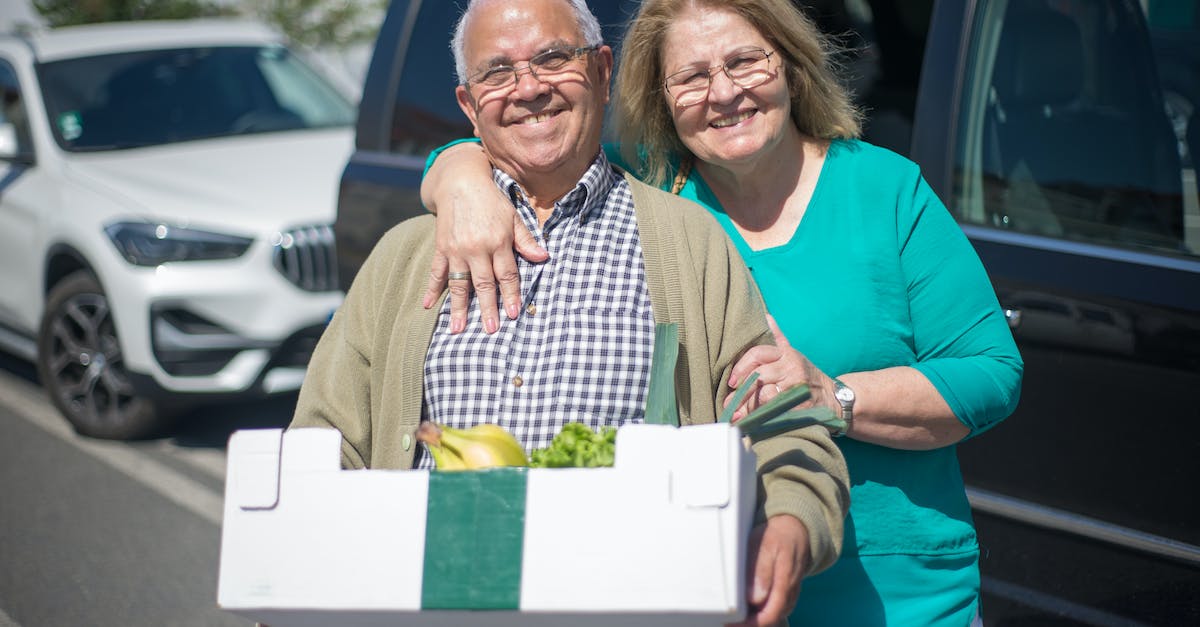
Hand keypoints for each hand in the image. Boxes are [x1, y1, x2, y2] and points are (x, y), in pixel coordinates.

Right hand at [420, 143, 546, 332]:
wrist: (460, 182)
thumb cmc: (491, 201)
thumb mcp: (513, 217)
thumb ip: (526, 240)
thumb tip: (544, 258)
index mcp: (498, 241)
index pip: (507, 275)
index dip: (510, 295)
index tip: (513, 314)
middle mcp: (477, 248)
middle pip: (483, 284)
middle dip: (487, 308)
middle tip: (490, 330)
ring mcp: (456, 249)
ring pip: (459, 284)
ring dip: (459, 308)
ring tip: (457, 329)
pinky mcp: (441, 247)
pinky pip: (437, 272)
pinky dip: (432, 289)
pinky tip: (429, 306)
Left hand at [725, 316, 833, 420]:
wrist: (834, 398)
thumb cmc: (808, 375)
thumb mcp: (794, 354)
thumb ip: (778, 339)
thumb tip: (767, 317)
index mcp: (787, 354)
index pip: (758, 354)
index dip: (741, 368)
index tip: (731, 382)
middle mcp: (792, 368)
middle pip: (758, 376)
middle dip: (741, 392)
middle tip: (729, 404)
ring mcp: (796, 387)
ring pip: (764, 395)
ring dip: (748, 407)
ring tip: (737, 415)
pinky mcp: (800, 405)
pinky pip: (775, 410)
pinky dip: (761, 417)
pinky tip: (751, 422)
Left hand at [726, 515, 811, 626]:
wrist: (796, 528)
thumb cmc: (778, 535)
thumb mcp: (767, 546)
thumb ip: (761, 572)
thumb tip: (753, 598)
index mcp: (784, 583)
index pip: (769, 616)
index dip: (749, 624)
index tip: (730, 623)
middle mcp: (789, 593)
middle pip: (770, 619)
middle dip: (749, 623)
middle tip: (728, 620)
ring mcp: (789, 593)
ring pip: (772, 615)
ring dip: (753, 619)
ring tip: (734, 616)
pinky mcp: (786, 591)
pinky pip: (774, 608)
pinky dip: (760, 612)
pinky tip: (746, 608)